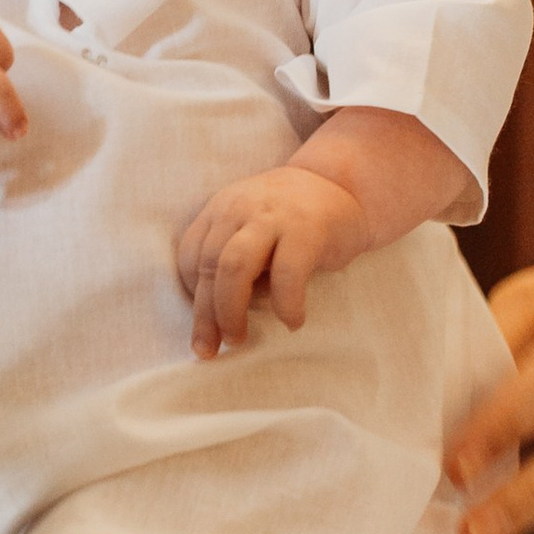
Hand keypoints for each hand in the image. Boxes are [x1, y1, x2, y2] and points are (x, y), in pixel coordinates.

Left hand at [177, 164, 366, 357]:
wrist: (343, 185)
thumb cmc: (292, 220)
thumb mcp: (250, 227)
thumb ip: (230, 257)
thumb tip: (214, 315)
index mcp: (221, 209)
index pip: (189, 255)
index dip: (191, 294)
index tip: (203, 323)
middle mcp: (239, 208)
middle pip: (207, 265)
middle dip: (204, 314)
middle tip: (209, 349)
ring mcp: (273, 217)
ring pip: (233, 267)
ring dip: (230, 311)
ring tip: (238, 339)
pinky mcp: (307, 230)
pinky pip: (286, 275)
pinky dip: (285, 305)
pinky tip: (292, 322)